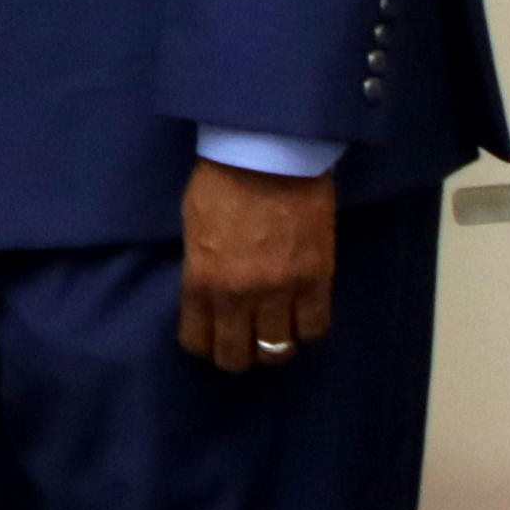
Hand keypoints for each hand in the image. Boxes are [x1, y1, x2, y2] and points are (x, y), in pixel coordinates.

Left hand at [180, 160, 336, 372]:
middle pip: (238, 356)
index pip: (198, 340)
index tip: (210, 341)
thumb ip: (199, 266)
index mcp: (201, 281)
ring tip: (273, 334)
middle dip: (237, 356)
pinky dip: (306, 328)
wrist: (268, 153)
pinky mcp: (316, 279)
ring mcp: (280, 291)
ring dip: (273, 348)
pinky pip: (314, 327)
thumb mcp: (193, 226)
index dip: (204, 346)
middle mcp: (239, 296)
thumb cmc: (222, 180)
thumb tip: (206, 293)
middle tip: (242, 345)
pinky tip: (300, 317)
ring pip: (277, 349)